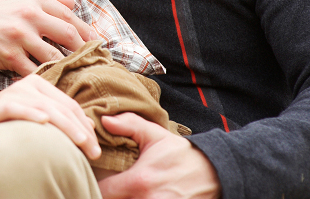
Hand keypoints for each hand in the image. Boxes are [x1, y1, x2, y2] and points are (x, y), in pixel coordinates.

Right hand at [0, 0, 97, 74]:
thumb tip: (73, 5)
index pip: (70, 16)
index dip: (88, 32)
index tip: (98, 44)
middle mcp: (28, 14)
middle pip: (69, 35)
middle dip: (84, 50)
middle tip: (93, 62)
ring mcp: (19, 36)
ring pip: (54, 55)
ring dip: (66, 66)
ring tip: (75, 74)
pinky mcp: (9, 56)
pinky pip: (35, 71)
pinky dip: (45, 77)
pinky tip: (52, 82)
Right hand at [0, 74, 100, 159]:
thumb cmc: (13, 127)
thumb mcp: (39, 120)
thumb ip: (61, 118)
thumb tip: (89, 124)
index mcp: (39, 86)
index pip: (69, 105)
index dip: (85, 126)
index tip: (96, 148)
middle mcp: (26, 85)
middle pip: (60, 107)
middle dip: (79, 130)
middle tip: (93, 152)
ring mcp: (9, 94)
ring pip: (43, 107)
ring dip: (64, 126)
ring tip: (79, 142)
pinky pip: (14, 108)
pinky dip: (30, 113)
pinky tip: (43, 122)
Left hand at [98, 113, 220, 198]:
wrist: (215, 172)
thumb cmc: (181, 153)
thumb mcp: (155, 135)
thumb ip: (128, 125)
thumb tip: (104, 120)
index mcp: (140, 181)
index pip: (104, 191)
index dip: (97, 185)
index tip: (98, 178)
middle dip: (110, 195)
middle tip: (110, 185)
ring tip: (123, 191)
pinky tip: (136, 195)